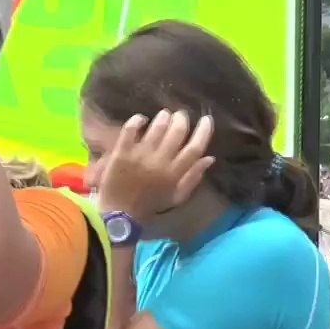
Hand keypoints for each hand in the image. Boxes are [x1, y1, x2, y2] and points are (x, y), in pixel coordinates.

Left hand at [97, 110, 214, 220]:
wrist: (119, 213)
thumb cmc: (150, 205)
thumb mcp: (177, 196)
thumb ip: (193, 177)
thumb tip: (209, 158)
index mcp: (175, 174)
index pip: (195, 148)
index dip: (204, 131)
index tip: (207, 119)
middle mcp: (160, 163)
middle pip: (177, 132)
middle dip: (182, 119)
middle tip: (180, 116)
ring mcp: (140, 156)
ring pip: (157, 127)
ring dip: (163, 117)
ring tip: (164, 115)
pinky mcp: (121, 153)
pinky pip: (130, 129)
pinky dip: (137, 120)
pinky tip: (141, 119)